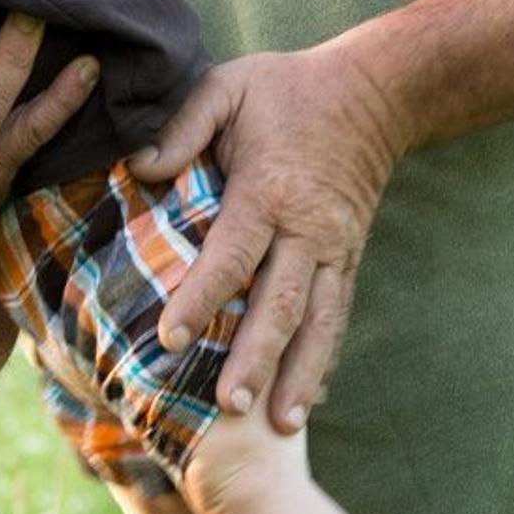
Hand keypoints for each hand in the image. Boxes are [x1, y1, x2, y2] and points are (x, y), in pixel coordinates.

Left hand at [139, 42, 410, 431]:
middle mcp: (307, 229)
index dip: (201, 298)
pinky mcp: (350, 259)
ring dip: (300, 375)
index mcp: (268, 190)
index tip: (169, 337)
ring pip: (318, 322)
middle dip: (255, 358)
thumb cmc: (285, 90)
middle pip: (281, 303)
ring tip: (282, 426)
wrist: (374, 92)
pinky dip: (325, 360)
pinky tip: (312, 401)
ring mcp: (335, 249)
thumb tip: (139, 166)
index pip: (231, 254)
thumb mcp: (227, 87)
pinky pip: (339, 316)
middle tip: (228, 406)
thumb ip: (183, 124)